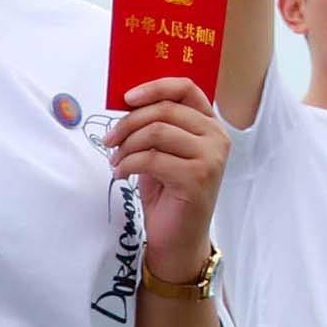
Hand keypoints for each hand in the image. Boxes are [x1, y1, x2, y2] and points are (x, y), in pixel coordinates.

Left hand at [109, 77, 229, 280]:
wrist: (179, 239)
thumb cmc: (169, 193)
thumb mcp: (162, 152)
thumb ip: (156, 126)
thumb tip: (127, 102)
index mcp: (210, 125)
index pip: (186, 88)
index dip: (154, 87)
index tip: (126, 98)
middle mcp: (216, 137)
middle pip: (164, 110)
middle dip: (128, 122)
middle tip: (109, 140)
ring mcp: (210, 157)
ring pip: (155, 132)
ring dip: (126, 146)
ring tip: (116, 161)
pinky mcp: (197, 177)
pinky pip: (151, 158)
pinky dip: (128, 164)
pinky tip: (121, 174)